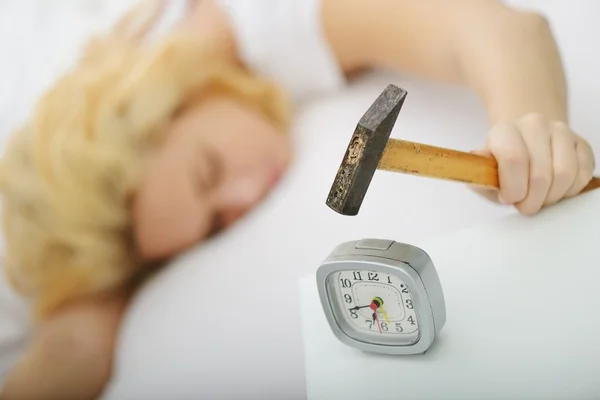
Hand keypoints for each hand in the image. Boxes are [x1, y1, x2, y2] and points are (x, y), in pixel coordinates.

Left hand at [472, 113, 595, 214]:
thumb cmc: (501, 165)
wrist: (523, 145)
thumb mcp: (482, 173)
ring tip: (538, 198)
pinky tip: (554, 190)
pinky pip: (582, 174)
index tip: (508, 198)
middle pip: (540, 173)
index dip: (513, 188)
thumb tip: (479, 168)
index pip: (514, 158)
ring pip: (564, 174)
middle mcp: (534, 125)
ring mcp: (561, 131)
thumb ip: (479, 174)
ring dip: (551, 197)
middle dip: (532, 200)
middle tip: (524, 205)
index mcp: (504, 130)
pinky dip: (568, 191)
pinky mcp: (581, 143)